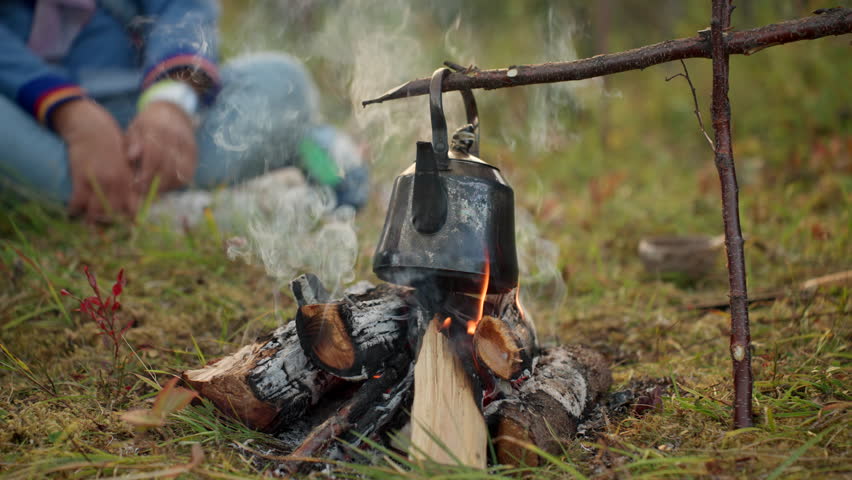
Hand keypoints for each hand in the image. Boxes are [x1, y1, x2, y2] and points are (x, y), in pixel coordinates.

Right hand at [54, 99, 138, 221]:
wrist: (92, 127)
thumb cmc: (112, 143)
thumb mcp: (128, 161)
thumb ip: (132, 178)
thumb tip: (138, 196)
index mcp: (129, 179)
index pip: (133, 206)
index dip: (130, 218)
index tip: (127, 226)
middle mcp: (116, 182)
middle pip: (115, 213)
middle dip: (110, 223)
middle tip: (105, 227)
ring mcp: (98, 181)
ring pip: (96, 211)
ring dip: (93, 219)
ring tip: (91, 223)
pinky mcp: (80, 178)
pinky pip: (77, 202)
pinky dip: (75, 210)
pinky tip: (74, 211)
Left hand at [126, 101, 197, 194]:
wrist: (173, 114)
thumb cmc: (148, 125)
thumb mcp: (136, 128)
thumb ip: (132, 141)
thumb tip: (131, 156)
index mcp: (160, 128)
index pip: (154, 153)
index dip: (144, 172)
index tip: (133, 184)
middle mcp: (178, 138)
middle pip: (167, 166)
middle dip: (152, 181)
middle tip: (139, 190)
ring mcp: (189, 149)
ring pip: (179, 174)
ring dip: (164, 185)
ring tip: (150, 189)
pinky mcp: (195, 158)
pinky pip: (186, 176)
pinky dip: (174, 184)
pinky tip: (162, 185)